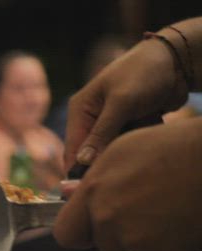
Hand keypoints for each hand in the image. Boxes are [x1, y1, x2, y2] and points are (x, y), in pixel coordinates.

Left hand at [54, 118, 201, 250]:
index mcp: (94, 192)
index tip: (87, 227)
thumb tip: (66, 192)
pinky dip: (169, 242)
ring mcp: (138, 238)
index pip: (65, 233)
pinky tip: (179, 215)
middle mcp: (110, 218)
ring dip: (144, 238)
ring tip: (164, 206)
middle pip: (103, 245)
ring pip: (133, 250)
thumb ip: (91, 178)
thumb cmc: (176, 148)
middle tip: (138, 211)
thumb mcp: (123, 150)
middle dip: (116, 235)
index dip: (78, 232)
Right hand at [64, 38, 188, 170]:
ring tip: (140, 147)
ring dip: (125, 154)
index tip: (91, 188)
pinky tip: (150, 135)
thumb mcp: (121, 102)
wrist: (178, 60)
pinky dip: (139, 147)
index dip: (79, 170)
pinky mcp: (130, 127)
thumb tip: (82, 162)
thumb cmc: (144, 73)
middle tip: (121, 173)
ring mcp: (111, 124)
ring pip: (112, 152)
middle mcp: (92, 119)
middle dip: (106, 162)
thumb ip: (101, 133)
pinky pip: (129, 147)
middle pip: (91, 154)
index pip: (73, 149)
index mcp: (80, 111)